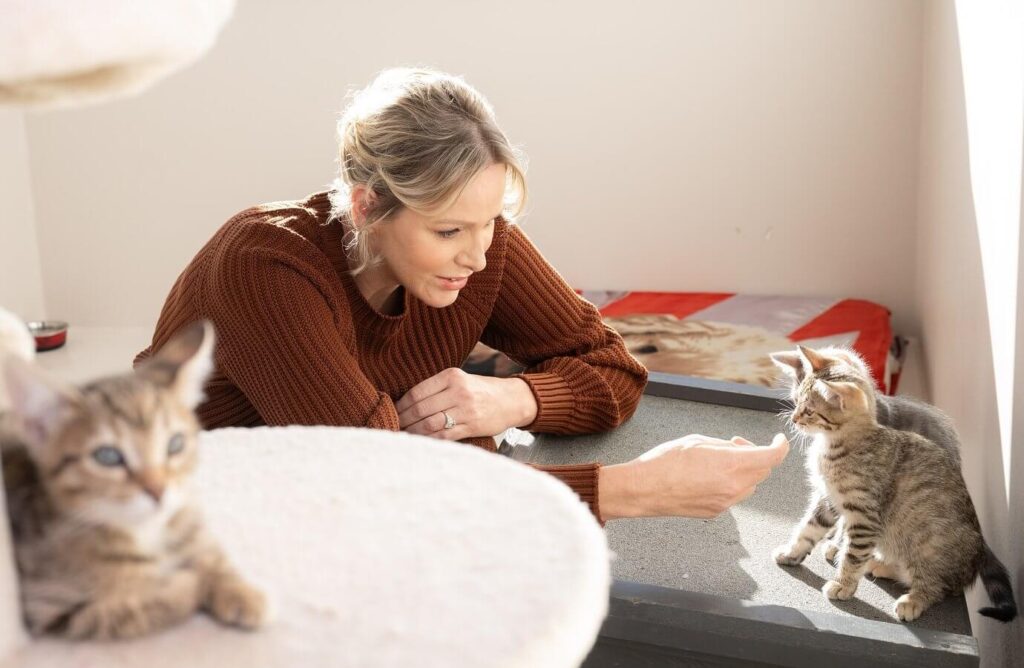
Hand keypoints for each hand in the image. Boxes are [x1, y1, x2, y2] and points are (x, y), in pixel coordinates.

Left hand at [396, 368, 537, 439]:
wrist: (511, 400)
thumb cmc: (480, 390)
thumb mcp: (460, 380)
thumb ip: (436, 388)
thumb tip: (405, 403)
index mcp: (452, 376)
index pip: (417, 392)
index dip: (401, 405)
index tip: (392, 412)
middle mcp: (458, 392)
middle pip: (420, 409)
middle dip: (403, 420)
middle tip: (393, 426)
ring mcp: (466, 410)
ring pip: (429, 424)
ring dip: (412, 432)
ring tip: (403, 435)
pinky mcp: (472, 427)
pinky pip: (443, 436)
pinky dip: (428, 440)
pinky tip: (420, 442)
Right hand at [599, 433, 789, 519]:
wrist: (643, 489)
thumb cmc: (665, 461)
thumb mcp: (698, 441)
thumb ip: (726, 446)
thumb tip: (740, 449)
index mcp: (731, 465)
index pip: (771, 457)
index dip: (780, 447)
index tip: (778, 440)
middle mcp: (733, 487)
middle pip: (762, 471)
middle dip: (756, 455)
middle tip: (736, 443)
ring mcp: (725, 502)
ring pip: (750, 485)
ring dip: (745, 470)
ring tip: (720, 460)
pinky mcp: (715, 512)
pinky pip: (734, 495)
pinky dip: (731, 483)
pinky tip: (709, 475)